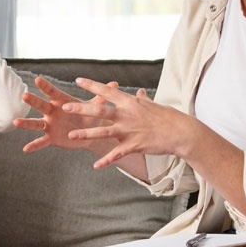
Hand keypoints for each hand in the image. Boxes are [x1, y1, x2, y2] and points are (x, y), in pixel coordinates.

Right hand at [12, 76, 116, 153]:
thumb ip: (102, 96)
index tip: (38, 79)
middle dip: (33, 101)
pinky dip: (34, 145)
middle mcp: (53, 112)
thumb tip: (115, 83)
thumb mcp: (95, 107)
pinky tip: (25, 149)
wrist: (89, 134)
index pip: (53, 93)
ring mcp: (50, 125)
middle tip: (24, 95)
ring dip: (26, 123)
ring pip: (36, 123)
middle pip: (41, 105)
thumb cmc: (90, 116)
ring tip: (15, 122)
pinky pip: (41, 141)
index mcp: (62, 102)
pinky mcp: (51, 138)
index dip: (46, 87)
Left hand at [59, 78, 193, 168]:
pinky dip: (106, 161)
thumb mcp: (153, 105)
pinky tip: (96, 166)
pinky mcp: (134, 145)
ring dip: (86, 134)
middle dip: (81, 109)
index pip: (107, 91)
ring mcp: (129, 130)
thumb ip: (142, 100)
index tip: (77, 80)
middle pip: (100, 110)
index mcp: (130, 102)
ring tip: (71, 136)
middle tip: (64, 107)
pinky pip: (117, 154)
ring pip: (103, 131)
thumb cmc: (168, 117)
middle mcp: (127, 114)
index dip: (92, 85)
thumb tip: (140, 92)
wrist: (181, 132)